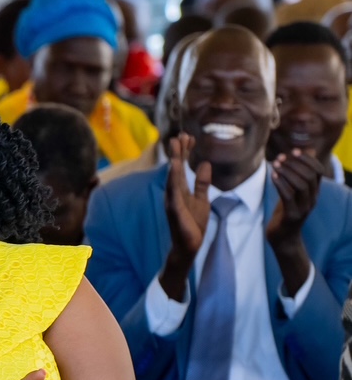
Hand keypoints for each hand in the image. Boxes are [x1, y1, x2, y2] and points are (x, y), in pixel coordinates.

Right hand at [159, 136, 210, 298]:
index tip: (189, 137)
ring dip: (174, 159)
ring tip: (176, 143)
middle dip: (179, 151)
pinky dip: (172, 177)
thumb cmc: (193, 224)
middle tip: (182, 134)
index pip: (183, 167)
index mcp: (181, 189)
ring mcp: (172, 199)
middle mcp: (174, 192)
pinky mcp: (174, 208)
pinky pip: (173, 190)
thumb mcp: (203, 199)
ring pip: (173, 175)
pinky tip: (174, 165)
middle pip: (176, 167)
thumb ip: (203, 183)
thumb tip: (206, 164)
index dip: (185, 152)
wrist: (189, 245)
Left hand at [265, 148, 326, 292]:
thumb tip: (301, 155)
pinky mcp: (292, 215)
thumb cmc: (286, 212)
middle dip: (296, 164)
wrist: (283, 238)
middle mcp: (312, 199)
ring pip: (301, 185)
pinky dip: (281, 184)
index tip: (294, 150)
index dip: (308, 159)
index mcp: (314, 192)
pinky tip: (273, 176)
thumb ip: (296, 177)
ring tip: (276, 164)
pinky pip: (288, 196)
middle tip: (282, 157)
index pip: (318, 171)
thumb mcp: (293, 193)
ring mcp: (303, 208)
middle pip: (310, 176)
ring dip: (288, 172)